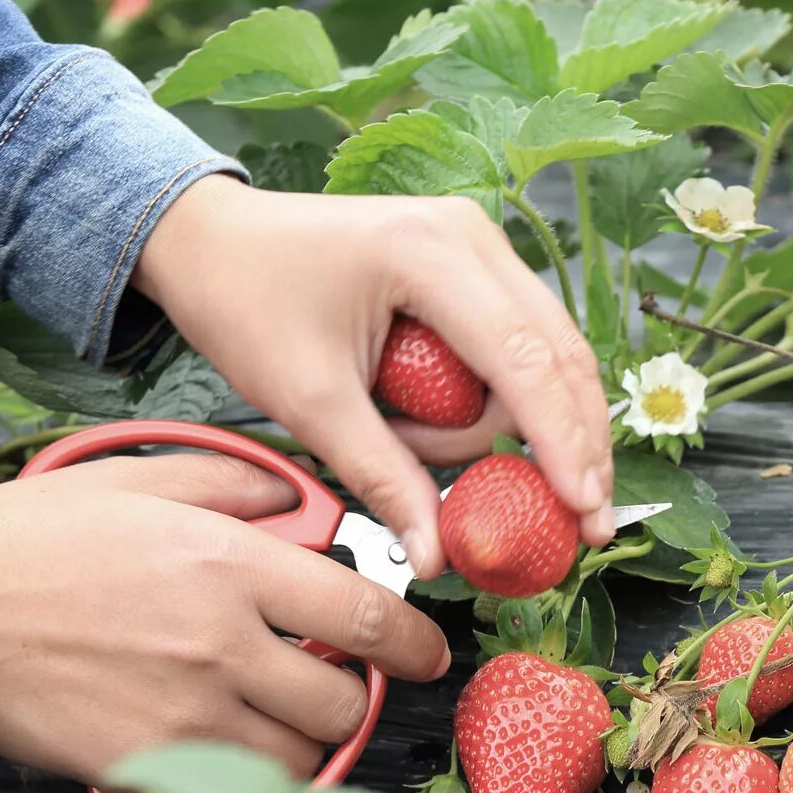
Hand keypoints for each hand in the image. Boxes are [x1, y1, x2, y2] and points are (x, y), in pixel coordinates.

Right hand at [0, 453, 450, 784]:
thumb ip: (231, 482)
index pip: (364, 617)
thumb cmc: (27, 545)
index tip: (428, 654)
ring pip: (300, 758)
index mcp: (230, 566)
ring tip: (272, 718)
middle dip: (354, 699)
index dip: (415, 644)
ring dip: (304, 744)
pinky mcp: (147, 763)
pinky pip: (234, 790)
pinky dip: (245, 779)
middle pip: (345, 702)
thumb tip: (296, 495)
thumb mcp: (137, 479)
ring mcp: (186, 712)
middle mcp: (221, 644)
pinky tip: (225, 748)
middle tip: (331, 684)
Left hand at [129, 174, 615, 574]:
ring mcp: (480, 244)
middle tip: (582, 521)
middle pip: (561, 355)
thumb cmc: (244, 302)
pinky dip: (512, 401)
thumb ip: (383, 477)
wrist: (208, 238)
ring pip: (551, 353)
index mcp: (430, 254)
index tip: (584, 509)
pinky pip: (523, 344)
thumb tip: (435, 556)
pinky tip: (468, 435)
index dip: (562, 443)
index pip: (525, 361)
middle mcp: (473, 237)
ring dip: (523, 425)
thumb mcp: (309, 402)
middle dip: (574, 444)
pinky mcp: (476, 264)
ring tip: (425, 453)